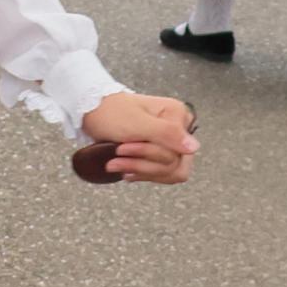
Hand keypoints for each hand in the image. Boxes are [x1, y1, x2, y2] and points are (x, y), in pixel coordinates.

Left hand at [75, 89, 199, 184]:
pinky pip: (159, 174)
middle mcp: (178, 128)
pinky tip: (125, 170)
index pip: (179, 151)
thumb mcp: (137, 124)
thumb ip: (167, 134)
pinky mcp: (158, 152)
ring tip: (115, 164)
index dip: (151, 155)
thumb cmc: (111, 113)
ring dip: (138, 169)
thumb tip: (194, 147)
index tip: (124, 148)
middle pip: (173, 163)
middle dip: (141, 163)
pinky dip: (140, 173)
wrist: (92, 112)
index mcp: (178, 115)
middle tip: (117, 157)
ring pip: (166, 171)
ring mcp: (169, 142)